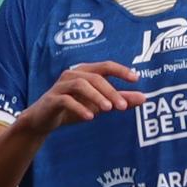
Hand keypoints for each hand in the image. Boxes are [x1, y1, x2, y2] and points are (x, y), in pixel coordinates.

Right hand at [23, 62, 140, 131]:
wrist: (42, 120)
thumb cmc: (72, 108)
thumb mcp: (99, 104)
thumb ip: (120, 99)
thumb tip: (144, 98)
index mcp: (86, 72)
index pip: (106, 66)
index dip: (121, 70)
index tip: (136, 78)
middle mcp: (73, 74)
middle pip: (96, 77)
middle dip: (111, 91)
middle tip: (123, 106)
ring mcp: (61, 85)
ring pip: (81, 85)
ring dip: (96, 96)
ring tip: (108, 110)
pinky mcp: (52, 99)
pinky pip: (66, 100)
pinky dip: (79, 108)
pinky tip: (90, 117)